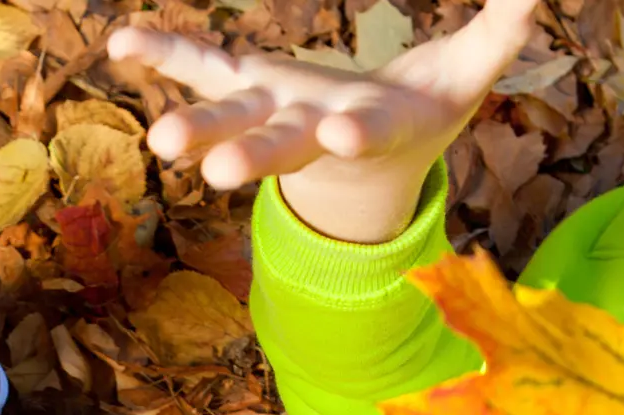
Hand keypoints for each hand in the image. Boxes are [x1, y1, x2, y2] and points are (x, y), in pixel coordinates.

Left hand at [109, 0, 535, 241]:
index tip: (343, 136)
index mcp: (371, 131)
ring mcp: (270, 114)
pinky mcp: (243, 90)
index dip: (355, 137)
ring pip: (228, 122)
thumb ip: (503, 31)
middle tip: (219, 174)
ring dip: (192, 131)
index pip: (364, 136)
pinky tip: (121, 43)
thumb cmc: (423, 111)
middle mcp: (311, 130)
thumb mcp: (468, 75)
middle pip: (280, 147)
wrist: (367, 163)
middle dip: (252, 157)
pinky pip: (198, 71)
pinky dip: (162, 57)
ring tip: (155, 142)